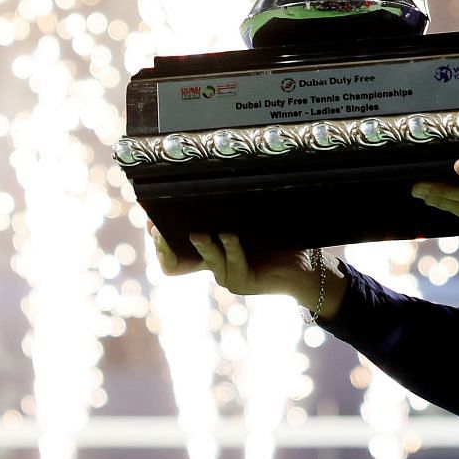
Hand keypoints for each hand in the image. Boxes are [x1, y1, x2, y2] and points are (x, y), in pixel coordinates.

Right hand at [148, 226, 338, 316]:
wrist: (307, 265)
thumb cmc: (280, 237)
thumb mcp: (251, 220)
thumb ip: (231, 207)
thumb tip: (211, 176)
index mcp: (212, 250)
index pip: (174, 251)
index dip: (160, 239)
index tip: (150, 220)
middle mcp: (215, 263)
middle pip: (176, 262)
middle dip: (166, 245)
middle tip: (158, 228)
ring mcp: (227, 275)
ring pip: (208, 260)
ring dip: (203, 246)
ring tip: (198, 233)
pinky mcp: (244, 282)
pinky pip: (233, 264)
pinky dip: (232, 248)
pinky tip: (230, 235)